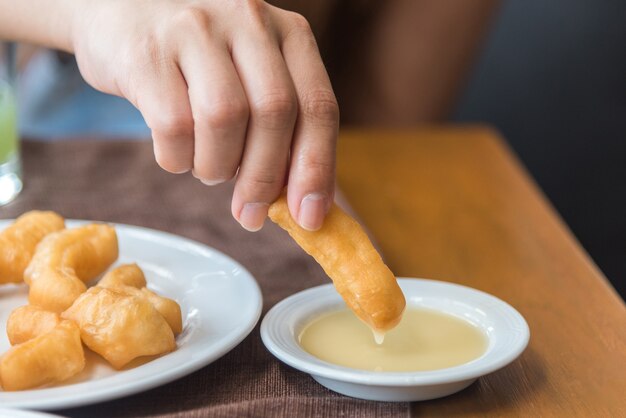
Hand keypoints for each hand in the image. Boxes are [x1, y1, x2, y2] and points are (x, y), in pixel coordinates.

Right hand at [71, 0, 338, 230]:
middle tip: (249, 213)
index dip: (316, 169)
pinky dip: (178, 158)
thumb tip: (303, 204)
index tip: (308, 217)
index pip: (318, 107)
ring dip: (218, 166)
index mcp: (288, 32)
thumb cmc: (197, 58)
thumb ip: (280, 126)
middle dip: (264, 178)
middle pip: (274, 113)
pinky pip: (173, 125)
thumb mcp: (250, 74)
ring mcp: (195, 29)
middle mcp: (248, 21)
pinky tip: (176, 154)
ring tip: (208, 169)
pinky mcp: (147, 51)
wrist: (118, 8)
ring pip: (224, 118)